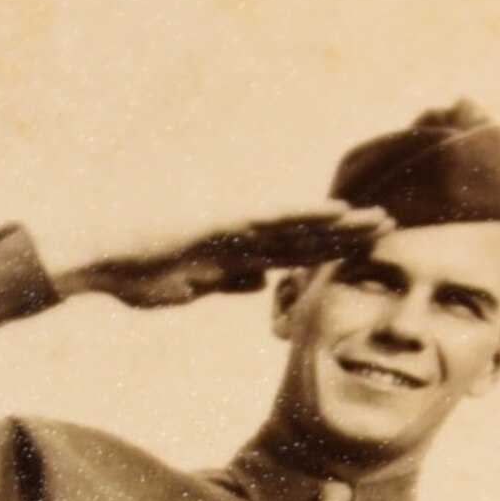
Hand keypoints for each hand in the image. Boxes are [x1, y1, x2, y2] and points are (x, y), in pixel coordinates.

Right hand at [54, 203, 392, 308]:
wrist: (108, 261)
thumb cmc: (142, 274)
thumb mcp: (195, 287)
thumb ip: (228, 282)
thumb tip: (259, 284)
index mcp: (239, 253)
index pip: (296, 252)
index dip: (332, 251)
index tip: (366, 252)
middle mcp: (244, 236)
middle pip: (307, 234)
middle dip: (349, 232)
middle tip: (391, 226)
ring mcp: (237, 227)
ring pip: (300, 223)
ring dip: (341, 221)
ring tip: (379, 218)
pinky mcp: (226, 223)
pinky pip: (275, 220)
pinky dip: (307, 215)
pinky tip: (337, 212)